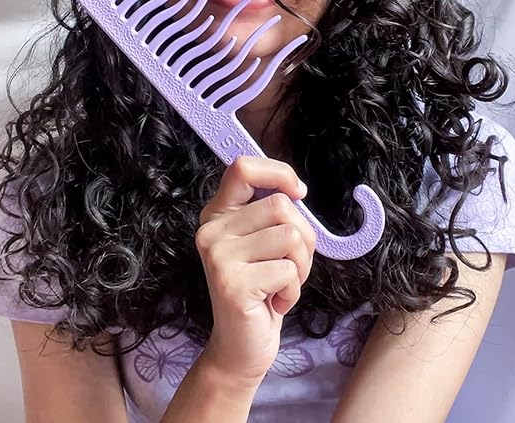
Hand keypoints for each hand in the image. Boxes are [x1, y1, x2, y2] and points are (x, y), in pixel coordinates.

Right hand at [195, 156, 315, 384]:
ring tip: (283, 283)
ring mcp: (217, 256)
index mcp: (218, 213)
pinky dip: (294, 290)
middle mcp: (211, 230)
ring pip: (290, 236)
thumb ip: (272, 214)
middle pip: (281, 205)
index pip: (242, 168)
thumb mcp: (264, 243)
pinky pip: (287, 270)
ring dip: (301, 265)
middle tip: (291, 265)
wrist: (241, 345)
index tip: (298, 193)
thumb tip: (297, 192)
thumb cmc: (262, 288)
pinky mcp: (230, 283)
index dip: (278, 172)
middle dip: (303, 237)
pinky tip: (275, 302)